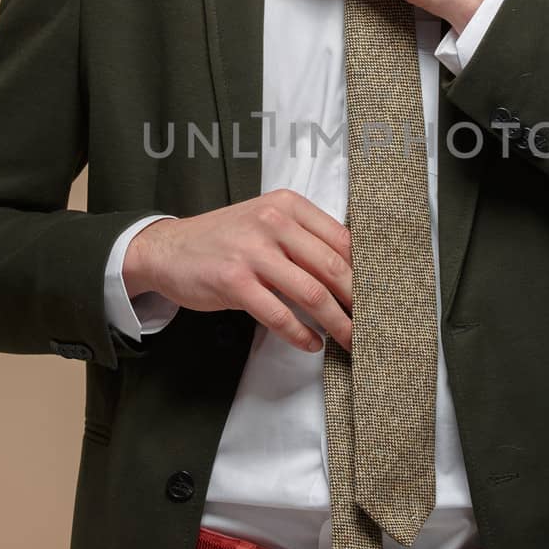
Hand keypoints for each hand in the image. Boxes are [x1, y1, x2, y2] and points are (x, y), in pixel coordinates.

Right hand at [122, 191, 352, 353]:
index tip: (379, 295)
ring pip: (311, 292)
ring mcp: (252, 251)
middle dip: (358, 301)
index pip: (341, 239)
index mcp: (287, 205)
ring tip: (349, 340)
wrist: (169, 249)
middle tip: (373, 324)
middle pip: (332, 267)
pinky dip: (300, 333)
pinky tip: (311, 342)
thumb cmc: (225, 238)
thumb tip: (352, 270)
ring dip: (336, 323)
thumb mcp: (266, 221)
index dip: (364, 271)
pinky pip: (278, 314)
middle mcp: (272, 222)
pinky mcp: (234, 281)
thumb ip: (304, 238)